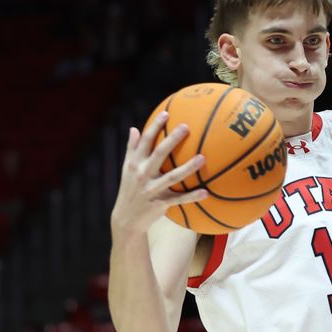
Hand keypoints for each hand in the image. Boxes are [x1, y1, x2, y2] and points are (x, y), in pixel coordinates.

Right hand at [111, 111, 207, 237]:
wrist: (126, 218)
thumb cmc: (129, 188)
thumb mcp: (127, 169)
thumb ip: (131, 149)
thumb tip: (134, 128)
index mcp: (135, 164)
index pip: (145, 141)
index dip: (154, 126)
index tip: (166, 113)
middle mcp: (142, 175)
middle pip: (159, 154)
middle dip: (172, 140)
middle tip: (186, 127)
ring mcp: (151, 190)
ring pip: (172, 177)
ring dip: (187, 168)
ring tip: (203, 158)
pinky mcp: (160, 204)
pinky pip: (178, 199)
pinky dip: (191, 196)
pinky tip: (206, 192)